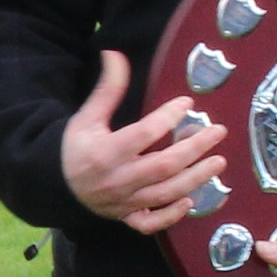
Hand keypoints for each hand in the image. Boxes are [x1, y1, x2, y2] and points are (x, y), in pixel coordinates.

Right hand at [59, 50, 224, 233]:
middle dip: (195, 148)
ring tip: (219, 161)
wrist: (57, 186)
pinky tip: (190, 201)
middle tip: (218, 131)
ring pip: (165, 193)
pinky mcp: (127, 217)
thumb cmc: (75, 148)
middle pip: (164, 166)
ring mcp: (124, 201)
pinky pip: (150, 223)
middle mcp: (118, 179)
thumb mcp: (87, 117)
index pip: (144, 133)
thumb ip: (107, 89)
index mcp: (106, 152)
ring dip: (196, 178)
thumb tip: (114, 54)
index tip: (187, 102)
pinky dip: (171, 216)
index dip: (168, 116)